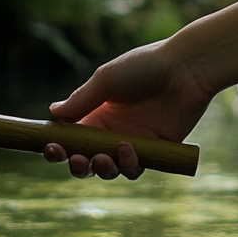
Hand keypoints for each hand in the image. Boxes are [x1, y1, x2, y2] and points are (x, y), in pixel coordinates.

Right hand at [44, 38, 212, 178]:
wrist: (186, 69)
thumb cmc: (145, 66)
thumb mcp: (107, 79)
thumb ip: (81, 99)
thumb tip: (53, 113)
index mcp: (95, 114)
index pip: (70, 138)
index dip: (58, 147)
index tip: (51, 149)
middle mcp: (111, 132)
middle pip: (86, 160)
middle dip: (76, 165)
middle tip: (76, 160)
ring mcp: (132, 144)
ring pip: (108, 170)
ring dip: (101, 168)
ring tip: (103, 156)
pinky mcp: (154, 152)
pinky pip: (134, 169)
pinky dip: (127, 165)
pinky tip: (128, 148)